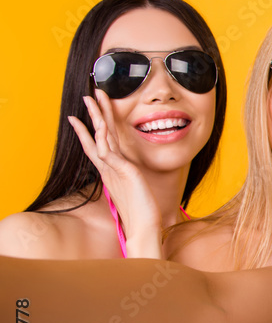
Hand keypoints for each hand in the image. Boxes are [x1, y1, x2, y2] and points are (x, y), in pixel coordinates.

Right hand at [68, 91, 160, 240]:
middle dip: (92, 115)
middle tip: (87, 96)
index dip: (85, 131)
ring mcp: (115, 170)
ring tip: (92, 100)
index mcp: (111, 171)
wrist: (144, 227)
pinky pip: (110, 152)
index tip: (76, 117)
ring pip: (102, 138)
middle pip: (97, 136)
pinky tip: (102, 126)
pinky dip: (104, 138)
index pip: (94, 146)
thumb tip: (128, 175)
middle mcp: (109, 168)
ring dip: (97, 118)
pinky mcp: (124, 173)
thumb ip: (127, 180)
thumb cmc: (140, 212)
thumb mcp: (133, 190)